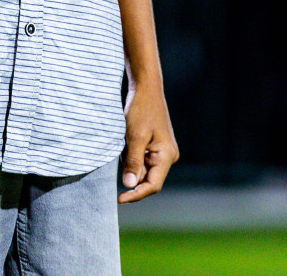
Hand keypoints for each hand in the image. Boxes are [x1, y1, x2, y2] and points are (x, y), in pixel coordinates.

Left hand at [117, 84, 177, 202]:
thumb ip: (132, 162)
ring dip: (129, 162)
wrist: (145, 88)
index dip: (136, 194)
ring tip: (123, 143)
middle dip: (131, 173)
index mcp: (167, 156)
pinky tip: (125, 140)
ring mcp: (162, 151)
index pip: (153, 185)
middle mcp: (168, 156)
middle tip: (118, 156)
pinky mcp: (155, 145)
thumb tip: (129, 185)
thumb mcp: (134, 136)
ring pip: (142, 168)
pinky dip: (130, 155)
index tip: (119, 199)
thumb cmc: (141, 109)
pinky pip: (141, 159)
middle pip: (147, 178)